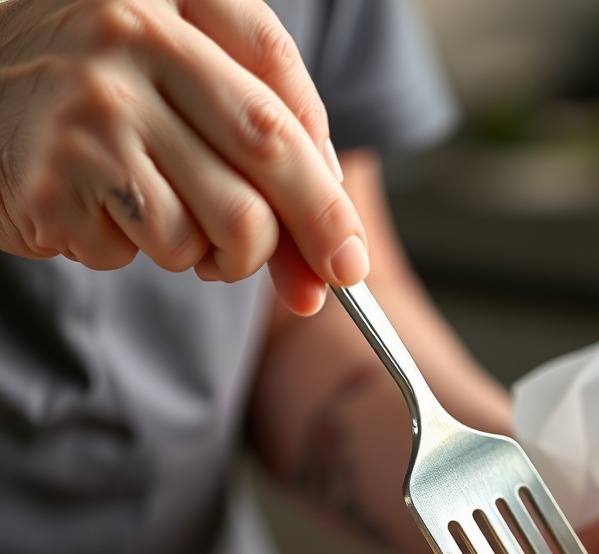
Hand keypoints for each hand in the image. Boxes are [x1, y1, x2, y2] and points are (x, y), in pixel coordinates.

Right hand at [0, 0, 366, 313]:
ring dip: (218, 252)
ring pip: (223, 223)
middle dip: (312, 233)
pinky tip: (112, 212)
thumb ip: (260, 145)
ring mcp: (92, 107)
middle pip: (268, 151)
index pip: (282, 87)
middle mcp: (132, 36)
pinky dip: (151, 253)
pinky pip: (157, 251)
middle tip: (324, 283)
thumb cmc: (102, 95)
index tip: (350, 250)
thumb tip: (335, 254)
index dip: (328, 181)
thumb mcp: (183, 82)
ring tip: (172, 218)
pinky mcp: (59, 178)